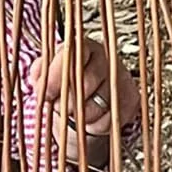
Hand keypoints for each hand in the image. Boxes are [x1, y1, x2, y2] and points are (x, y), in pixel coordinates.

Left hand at [27, 40, 142, 143]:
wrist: (93, 96)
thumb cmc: (67, 82)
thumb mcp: (48, 72)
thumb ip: (40, 71)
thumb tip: (39, 79)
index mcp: (85, 47)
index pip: (72, 55)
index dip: (56, 76)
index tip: (46, 93)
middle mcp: (107, 59)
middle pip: (85, 84)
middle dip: (67, 102)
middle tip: (60, 107)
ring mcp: (122, 79)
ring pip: (97, 105)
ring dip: (80, 116)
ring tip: (75, 112)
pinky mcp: (132, 99)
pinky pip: (109, 119)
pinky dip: (96, 125)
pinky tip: (91, 118)